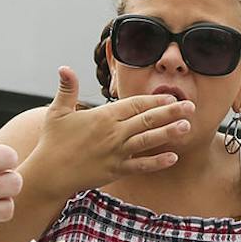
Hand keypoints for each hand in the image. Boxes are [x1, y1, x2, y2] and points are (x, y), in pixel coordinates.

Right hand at [23, 68, 194, 192]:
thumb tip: (64, 67)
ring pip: (148, 141)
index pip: (135, 105)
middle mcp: (113, 133)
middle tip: (191, 107)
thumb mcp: (57, 112)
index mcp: (103, 117)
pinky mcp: (115, 170)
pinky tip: (173, 157)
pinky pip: (140, 166)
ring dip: (169, 133)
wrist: (49, 173)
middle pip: (147, 120)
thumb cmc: (52, 141)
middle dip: (171, 112)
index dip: (154, 100)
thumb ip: (67, 89)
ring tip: (187, 127)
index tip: (171, 97)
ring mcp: (116, 153)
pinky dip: (157, 162)